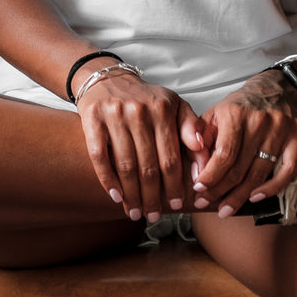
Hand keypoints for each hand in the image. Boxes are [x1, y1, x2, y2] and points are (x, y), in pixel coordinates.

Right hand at [76, 71, 204, 223]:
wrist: (109, 79)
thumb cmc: (147, 99)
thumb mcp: (174, 105)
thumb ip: (191, 127)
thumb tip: (204, 151)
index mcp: (163, 109)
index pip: (171, 156)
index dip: (174, 185)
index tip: (177, 205)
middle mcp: (139, 111)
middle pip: (148, 165)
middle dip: (153, 196)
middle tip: (154, 216)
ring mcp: (114, 115)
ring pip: (125, 165)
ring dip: (132, 194)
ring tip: (135, 213)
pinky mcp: (92, 119)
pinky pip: (99, 157)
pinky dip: (108, 180)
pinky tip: (116, 196)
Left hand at [191, 71, 296, 217]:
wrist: (275, 88)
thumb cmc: (241, 107)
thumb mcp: (216, 113)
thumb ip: (202, 138)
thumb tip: (195, 170)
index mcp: (236, 113)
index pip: (223, 154)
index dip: (210, 176)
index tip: (198, 190)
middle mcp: (260, 121)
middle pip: (240, 167)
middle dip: (220, 191)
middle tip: (206, 204)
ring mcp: (281, 130)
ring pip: (260, 173)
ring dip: (241, 196)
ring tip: (226, 209)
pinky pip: (288, 171)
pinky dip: (272, 188)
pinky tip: (256, 198)